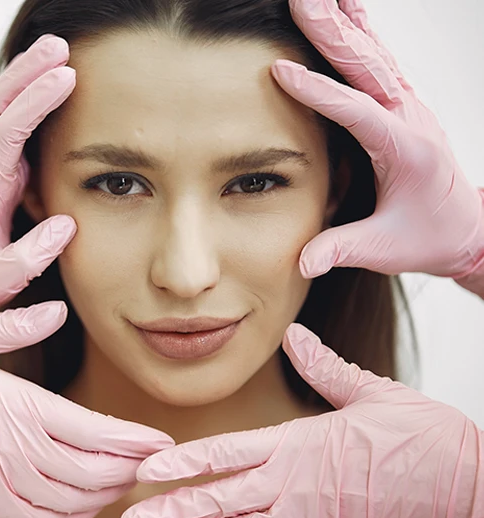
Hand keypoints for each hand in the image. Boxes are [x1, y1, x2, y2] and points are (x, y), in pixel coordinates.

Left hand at [0, 34, 78, 316]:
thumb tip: (66, 226)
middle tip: (60, 47)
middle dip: (25, 74)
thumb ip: (31, 255)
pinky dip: (22, 93)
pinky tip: (44, 76)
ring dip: (23, 75)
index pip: (5, 136)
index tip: (64, 80)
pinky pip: (4, 119)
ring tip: (56, 48)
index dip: (33, 105)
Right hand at [0, 301, 174, 517]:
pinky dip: (77, 516)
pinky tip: (89, 503)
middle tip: (155, 459)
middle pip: (97, 471)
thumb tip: (56, 310)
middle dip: (133, 467)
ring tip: (129, 477)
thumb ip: (14, 325)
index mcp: (20, 409)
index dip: (135, 440)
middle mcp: (20, 452)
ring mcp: (7, 484)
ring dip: (110, 492)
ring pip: (77, 500)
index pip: (96, 432)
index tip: (160, 438)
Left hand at [120, 323, 483, 517]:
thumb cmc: (427, 438)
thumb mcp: (371, 392)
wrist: (474, 487)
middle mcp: (295, 485)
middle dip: (170, 510)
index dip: (179, 463)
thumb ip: (324, 367)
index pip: (223, 452)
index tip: (144, 472)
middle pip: (219, 499)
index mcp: (298, 443)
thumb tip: (297, 336)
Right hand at [271, 0, 483, 293]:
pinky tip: (341, 10)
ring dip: (342, 20)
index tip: (281, 70)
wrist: (467, 228)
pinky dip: (356, 30)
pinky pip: (376, 58)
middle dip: (331, 29)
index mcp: (404, 148)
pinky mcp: (400, 103)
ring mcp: (407, 105)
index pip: (356, 111)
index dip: (318, 91)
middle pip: (366, 64)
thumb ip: (341, 250)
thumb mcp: (383, 249)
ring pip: (372, 52)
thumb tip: (303, 264)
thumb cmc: (425, 237)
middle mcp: (409, 116)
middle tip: (301, 0)